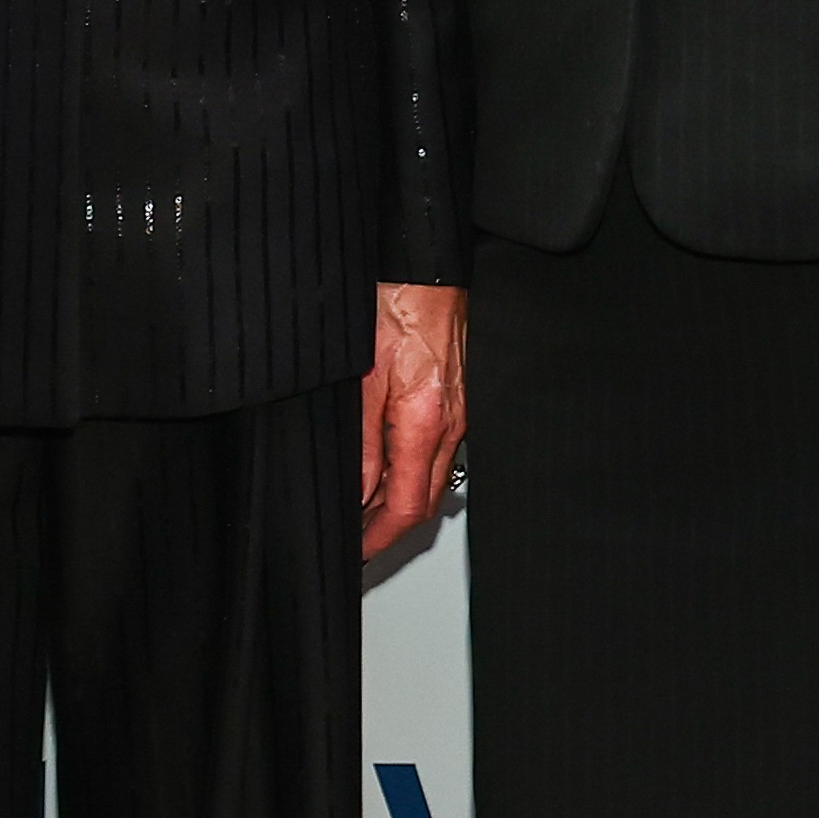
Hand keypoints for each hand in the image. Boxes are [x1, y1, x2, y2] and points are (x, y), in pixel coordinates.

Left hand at [357, 283, 465, 559]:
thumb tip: (359, 491)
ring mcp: (460, 411)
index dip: (381, 536)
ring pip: (432, 476)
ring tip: (366, 510)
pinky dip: (411, 471)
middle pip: (425, 499)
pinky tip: (388, 466)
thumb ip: (363, 441)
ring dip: (401, 500)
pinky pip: (437, 450)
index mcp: (427, 421)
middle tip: (358, 540)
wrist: (425, 266)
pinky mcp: (457, 397)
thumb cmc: (396, 302)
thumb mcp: (362, 378)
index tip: (359, 551)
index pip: (408, 505)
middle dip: (391, 527)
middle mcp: (452, 422)